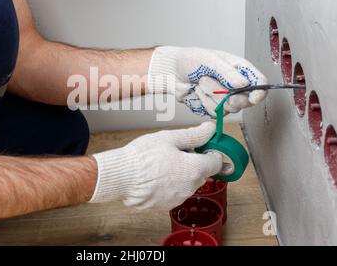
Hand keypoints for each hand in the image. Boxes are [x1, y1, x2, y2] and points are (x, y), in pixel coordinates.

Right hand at [89, 122, 221, 209]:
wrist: (121, 177)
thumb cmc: (143, 156)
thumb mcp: (169, 138)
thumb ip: (194, 135)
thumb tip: (210, 130)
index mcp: (194, 169)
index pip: (216, 162)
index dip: (210, 152)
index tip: (202, 146)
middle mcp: (190, 187)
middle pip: (201, 173)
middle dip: (193, 162)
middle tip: (174, 151)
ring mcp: (178, 198)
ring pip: (188, 183)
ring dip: (181, 174)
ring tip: (161, 163)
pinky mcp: (166, 205)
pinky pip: (174, 192)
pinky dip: (169, 184)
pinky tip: (155, 176)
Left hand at [148, 46, 267, 116]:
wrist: (171, 73)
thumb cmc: (189, 60)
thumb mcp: (209, 60)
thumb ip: (227, 72)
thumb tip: (244, 84)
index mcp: (239, 69)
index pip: (259, 82)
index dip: (259, 91)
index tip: (252, 96)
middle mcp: (235, 85)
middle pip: (246, 101)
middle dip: (227, 95)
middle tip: (209, 83)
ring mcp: (225, 98)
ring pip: (229, 108)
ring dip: (211, 96)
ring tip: (200, 82)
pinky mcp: (214, 108)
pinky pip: (216, 113)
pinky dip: (204, 103)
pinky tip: (197, 93)